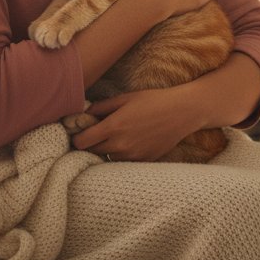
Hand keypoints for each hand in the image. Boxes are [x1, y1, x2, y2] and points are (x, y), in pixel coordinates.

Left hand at [69, 87, 201, 161]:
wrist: (182, 112)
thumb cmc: (153, 101)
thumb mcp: (125, 98)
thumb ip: (101, 107)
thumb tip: (84, 113)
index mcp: (112, 127)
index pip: (81, 142)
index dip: (77, 137)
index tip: (79, 132)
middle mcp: (120, 145)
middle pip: (92, 151)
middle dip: (91, 142)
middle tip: (97, 132)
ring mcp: (132, 156)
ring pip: (108, 157)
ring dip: (107, 149)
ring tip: (118, 135)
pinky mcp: (143, 161)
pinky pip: (124, 161)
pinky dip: (122, 154)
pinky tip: (132, 140)